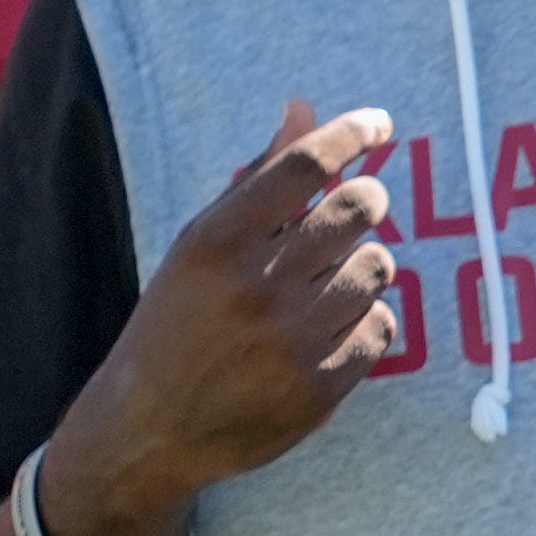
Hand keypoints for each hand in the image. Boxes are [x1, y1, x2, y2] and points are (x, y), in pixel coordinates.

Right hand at [47, 102, 404, 535]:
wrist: (153, 426)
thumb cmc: (181, 322)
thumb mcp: (202, 246)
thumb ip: (259, 180)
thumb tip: (304, 109)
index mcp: (215, 242)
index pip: (302, 165)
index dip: (350, 134)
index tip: (378, 124)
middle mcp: (254, 285)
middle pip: (358, 208)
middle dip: (365, 203)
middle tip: (353, 213)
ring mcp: (291, 339)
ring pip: (379, 266)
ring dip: (364, 267)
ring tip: (327, 285)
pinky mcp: (321, 386)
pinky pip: (383, 326)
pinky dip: (365, 323)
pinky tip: (328, 332)